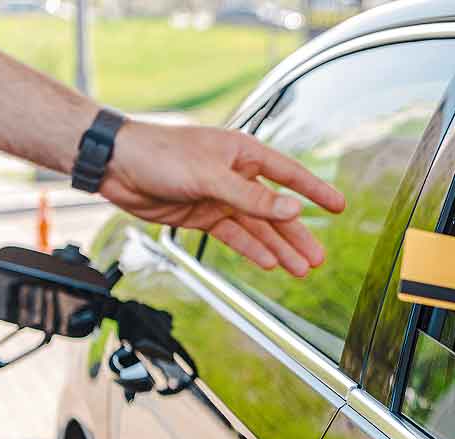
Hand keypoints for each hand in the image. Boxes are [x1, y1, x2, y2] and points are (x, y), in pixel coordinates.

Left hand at [101, 121, 345, 276]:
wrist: (116, 166)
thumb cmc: (160, 154)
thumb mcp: (211, 176)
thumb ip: (252, 197)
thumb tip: (291, 209)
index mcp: (243, 153)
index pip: (289, 174)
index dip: (315, 191)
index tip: (339, 206)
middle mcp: (236, 175)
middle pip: (276, 210)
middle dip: (297, 235)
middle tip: (318, 257)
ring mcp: (220, 197)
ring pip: (257, 228)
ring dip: (278, 248)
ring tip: (300, 268)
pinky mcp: (203, 215)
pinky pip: (234, 236)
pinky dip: (250, 250)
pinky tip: (268, 263)